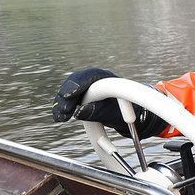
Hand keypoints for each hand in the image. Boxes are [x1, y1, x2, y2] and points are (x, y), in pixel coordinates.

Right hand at [52, 67, 167, 138]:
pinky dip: (63, 108)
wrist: (134, 113)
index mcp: (108, 79)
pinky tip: (59, 117)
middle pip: (76, 82)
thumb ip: (101, 111)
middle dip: (66, 96)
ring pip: (70, 91)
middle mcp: (96, 80)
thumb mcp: (117, 112)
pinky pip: (70, 100)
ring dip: (62, 104)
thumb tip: (80, 112)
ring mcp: (89, 88)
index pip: (90, 77)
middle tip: (63, 111)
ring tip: (60, 118)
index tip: (70, 95)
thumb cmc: (130, 110)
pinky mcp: (83, 97)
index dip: (78, 85)